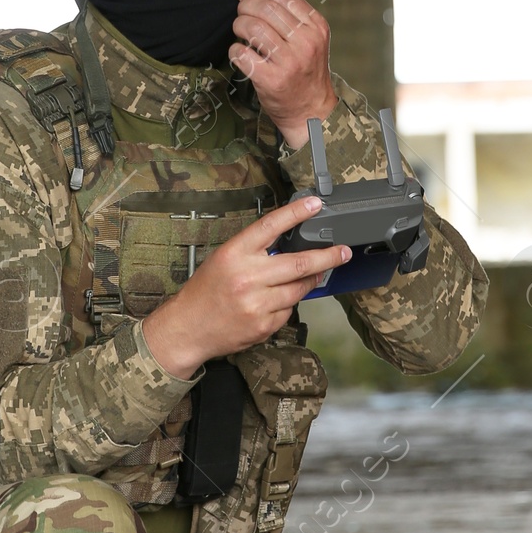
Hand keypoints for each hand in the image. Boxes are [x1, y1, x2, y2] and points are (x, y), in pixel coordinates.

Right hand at [142, 195, 350, 376]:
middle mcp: (247, 277)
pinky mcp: (264, 325)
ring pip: (299, 289)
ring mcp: (257, 303)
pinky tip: (275, 302)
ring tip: (315, 275)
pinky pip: (289, 311)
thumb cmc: (205, 291)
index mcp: (234, 254)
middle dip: (327, 256)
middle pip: (299, 263)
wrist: (188, 328)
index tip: (316, 204)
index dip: (296, 213)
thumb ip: (255, 250)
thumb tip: (290, 242)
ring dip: (310, 281)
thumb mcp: (224, 259)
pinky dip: (288, 304)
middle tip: (343, 252)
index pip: (271, 226)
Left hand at [230, 0, 336, 148]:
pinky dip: (235, 50)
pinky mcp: (271, 79)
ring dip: (239, 26)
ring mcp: (289, 62)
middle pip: (265, 9)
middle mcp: (305, 42)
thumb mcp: (312, 39)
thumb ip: (293, 18)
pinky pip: (242, 54)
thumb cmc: (306, 71)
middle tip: (240, 12)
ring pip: (252, 28)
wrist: (311, 110)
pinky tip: (240, 53)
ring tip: (240, 32)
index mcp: (316, 27)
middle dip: (245, 7)